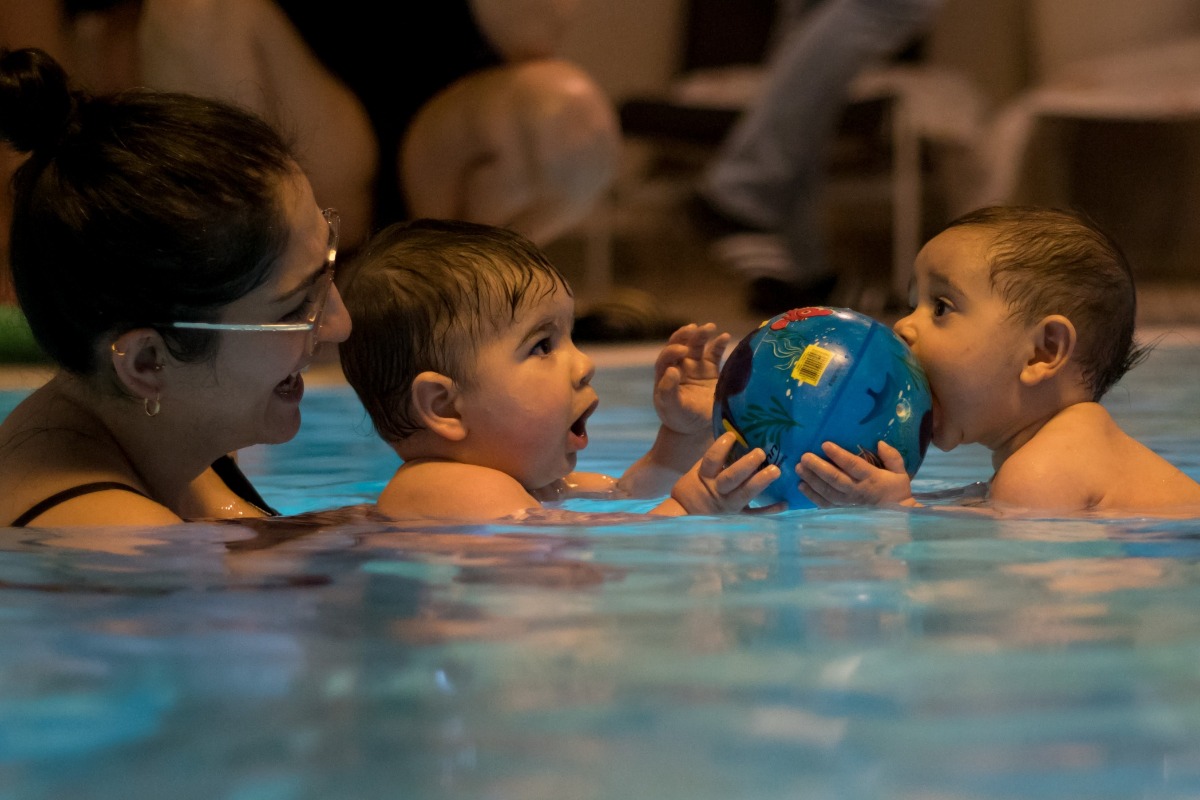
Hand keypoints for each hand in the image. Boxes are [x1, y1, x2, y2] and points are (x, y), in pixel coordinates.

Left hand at [652, 322, 730, 435]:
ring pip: (697, 345)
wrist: (697, 427)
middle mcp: (679, 366)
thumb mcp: (671, 407)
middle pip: (680, 344)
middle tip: (693, 329)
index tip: (682, 350)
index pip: (666, 357)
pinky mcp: (710, 369)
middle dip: (685, 335)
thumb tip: (672, 370)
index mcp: (665, 374)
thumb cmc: (680, 418)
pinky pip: (715, 353)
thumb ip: (667, 390)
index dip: (672, 351)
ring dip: (702, 334)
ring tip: (709, 327)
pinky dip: (719, 344)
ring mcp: (695, 365)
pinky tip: (725, 337)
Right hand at [665, 432, 782, 514]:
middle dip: (746, 465)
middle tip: (761, 453)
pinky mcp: (737, 516)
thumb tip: (735, 435)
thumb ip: (715, 459)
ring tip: (776, 471)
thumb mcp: (698, 471)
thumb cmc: (695, 487)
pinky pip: (754, 514)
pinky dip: (769, 510)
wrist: (686, 514)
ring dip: (760, 482)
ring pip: (745, 494)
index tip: (732, 435)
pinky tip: (784, 503)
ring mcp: (728, 504)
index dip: (721, 447)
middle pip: (731, 477)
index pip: (712, 460)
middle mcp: (717, 490)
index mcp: (705, 476)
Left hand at [796, 440, 915, 507]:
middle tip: (804, 457)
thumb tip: (880, 443)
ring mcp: (849, 502)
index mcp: (872, 479)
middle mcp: (858, 490)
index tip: (825, 444)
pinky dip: (812, 496)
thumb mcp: (900, 473)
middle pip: (836, 479)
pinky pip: (825, 504)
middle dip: (819, 467)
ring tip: (799, 468)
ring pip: (827, 492)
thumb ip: (892, 457)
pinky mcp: (843, 509)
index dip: (839, 455)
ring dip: (812, 480)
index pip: (854, 466)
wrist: (897, 514)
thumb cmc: (896, 490)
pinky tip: (801, 486)